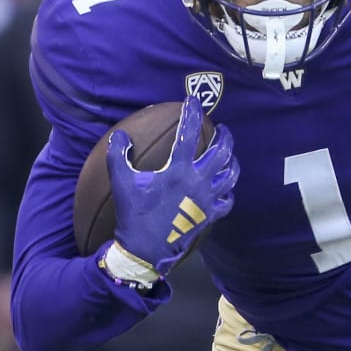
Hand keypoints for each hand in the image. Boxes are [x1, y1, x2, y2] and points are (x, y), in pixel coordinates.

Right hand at [107, 97, 237, 276]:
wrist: (146, 249)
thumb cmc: (134, 214)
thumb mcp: (122, 182)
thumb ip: (119, 155)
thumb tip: (121, 135)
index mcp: (178, 171)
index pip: (189, 134)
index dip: (192, 114)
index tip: (193, 101)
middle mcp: (199, 182)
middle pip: (222, 152)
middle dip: (225, 136)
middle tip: (222, 128)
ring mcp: (208, 200)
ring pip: (231, 175)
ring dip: (232, 160)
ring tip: (229, 153)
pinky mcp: (212, 215)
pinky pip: (228, 200)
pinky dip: (229, 190)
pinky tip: (225, 187)